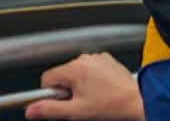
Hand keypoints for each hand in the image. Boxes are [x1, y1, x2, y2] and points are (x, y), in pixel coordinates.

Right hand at [24, 52, 144, 119]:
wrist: (138, 101)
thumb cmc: (111, 106)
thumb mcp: (76, 112)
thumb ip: (51, 110)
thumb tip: (32, 110)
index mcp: (75, 69)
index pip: (47, 78)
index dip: (51, 93)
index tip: (61, 102)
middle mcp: (85, 59)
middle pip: (63, 75)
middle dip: (67, 90)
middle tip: (81, 103)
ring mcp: (97, 58)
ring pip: (77, 72)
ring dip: (80, 85)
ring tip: (94, 97)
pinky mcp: (107, 60)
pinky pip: (91, 69)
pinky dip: (92, 79)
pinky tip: (102, 90)